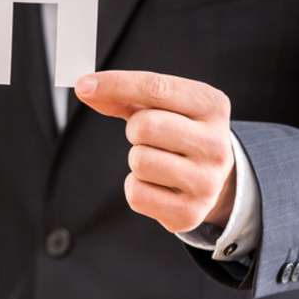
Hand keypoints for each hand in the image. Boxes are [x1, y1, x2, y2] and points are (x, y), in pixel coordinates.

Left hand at [74, 70, 236, 233]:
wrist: (216, 182)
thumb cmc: (178, 134)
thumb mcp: (161, 107)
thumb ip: (124, 96)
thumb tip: (85, 88)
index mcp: (212, 106)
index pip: (156, 88)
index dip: (115, 84)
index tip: (82, 85)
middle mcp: (216, 145)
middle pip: (144, 126)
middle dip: (133, 130)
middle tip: (146, 137)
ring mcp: (206, 182)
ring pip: (139, 161)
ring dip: (136, 160)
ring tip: (157, 161)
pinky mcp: (189, 213)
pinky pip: (136, 194)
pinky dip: (135, 188)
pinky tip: (156, 185)